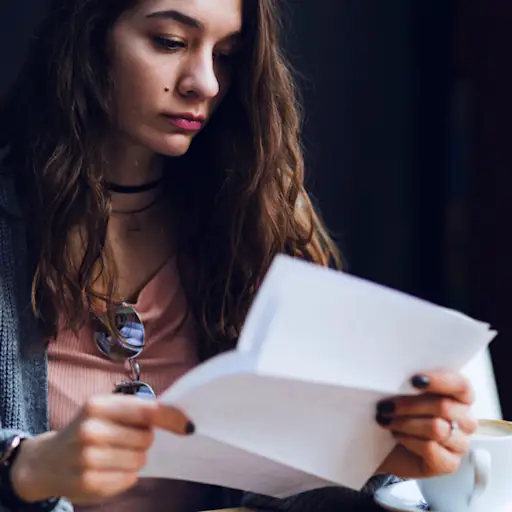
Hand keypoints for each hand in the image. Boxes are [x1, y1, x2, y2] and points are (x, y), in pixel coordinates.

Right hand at [11, 395, 192, 503]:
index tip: (188, 425)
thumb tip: (178, 417)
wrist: (47, 461)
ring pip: (140, 460)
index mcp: (98, 406)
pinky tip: (107, 469)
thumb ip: (138, 410)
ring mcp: (87, 459)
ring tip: (114, 454)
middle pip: (146, 438)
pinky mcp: (88, 484)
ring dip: (135, 458)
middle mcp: (90, 430)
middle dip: (143, 440)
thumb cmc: (88, 429)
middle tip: (124, 439)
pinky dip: (125, 475)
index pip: (146, 411)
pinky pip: (129, 479)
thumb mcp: (106, 410)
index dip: (171, 417)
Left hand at [376, 371, 476, 478]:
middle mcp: (464, 420)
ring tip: (386, 420)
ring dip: (405, 423)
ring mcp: (460, 443)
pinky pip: (430, 448)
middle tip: (387, 405)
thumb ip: (411, 385)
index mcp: (459, 397)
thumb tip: (397, 377)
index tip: (414, 380)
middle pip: (444, 407)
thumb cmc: (401, 416)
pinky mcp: (450, 464)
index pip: (461, 385)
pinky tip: (396, 436)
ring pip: (436, 428)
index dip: (439, 381)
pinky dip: (408, 440)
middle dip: (409, 405)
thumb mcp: (406, 395)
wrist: (390, 449)